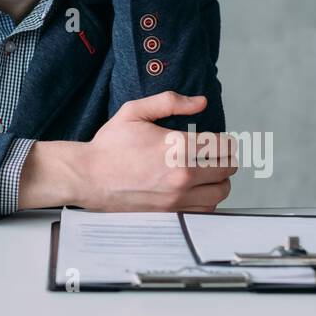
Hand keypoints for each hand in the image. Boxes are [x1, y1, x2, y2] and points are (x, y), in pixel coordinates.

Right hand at [77, 91, 235, 212]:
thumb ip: (169, 102)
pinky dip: (208, 200)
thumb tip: (199, 102)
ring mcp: (177, 197)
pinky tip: (198, 189)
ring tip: (210, 172)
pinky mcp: (171, 213)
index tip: (220, 140)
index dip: (226, 140)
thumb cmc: (109, 146)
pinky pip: (205, 210)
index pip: (222, 145)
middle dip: (225, 158)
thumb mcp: (134, 112)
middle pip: (227, 168)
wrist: (88, 177)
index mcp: (177, 146)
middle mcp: (182, 174)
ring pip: (220, 192)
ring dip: (220, 180)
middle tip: (216, 154)